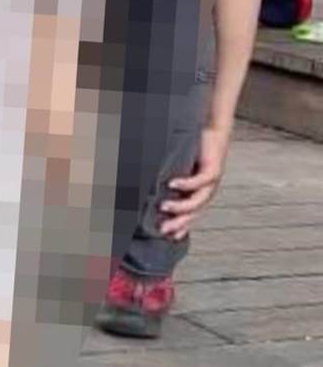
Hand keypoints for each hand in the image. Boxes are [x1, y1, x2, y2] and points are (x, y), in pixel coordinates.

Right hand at [159, 126, 230, 240]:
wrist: (214, 130)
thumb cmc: (195, 148)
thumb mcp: (181, 167)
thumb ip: (170, 178)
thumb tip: (152, 185)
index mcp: (200, 192)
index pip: (192, 215)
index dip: (182, 226)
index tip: (169, 236)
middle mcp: (208, 190)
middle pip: (194, 212)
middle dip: (179, 222)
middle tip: (163, 228)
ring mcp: (212, 182)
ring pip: (198, 200)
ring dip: (181, 206)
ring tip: (164, 206)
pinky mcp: (214, 170)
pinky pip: (199, 181)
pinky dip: (185, 184)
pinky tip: (172, 184)